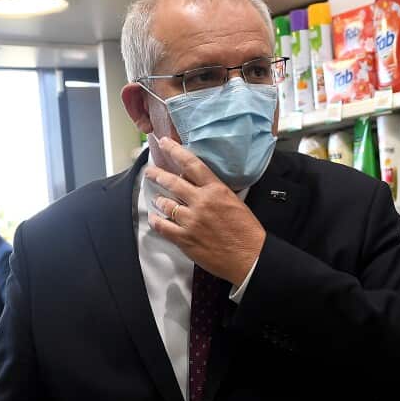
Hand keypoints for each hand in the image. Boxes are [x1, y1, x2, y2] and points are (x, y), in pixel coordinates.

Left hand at [146, 137, 265, 285]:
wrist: (249, 257)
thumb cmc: (246, 231)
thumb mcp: (234, 201)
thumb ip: (214, 191)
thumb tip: (197, 184)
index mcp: (216, 190)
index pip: (192, 164)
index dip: (175, 151)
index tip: (164, 143)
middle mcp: (201, 202)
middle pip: (172, 182)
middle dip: (158, 175)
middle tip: (150, 171)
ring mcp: (191, 220)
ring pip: (165, 204)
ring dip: (159, 201)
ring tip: (157, 200)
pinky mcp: (185, 239)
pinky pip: (163, 227)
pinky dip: (156, 221)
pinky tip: (154, 218)